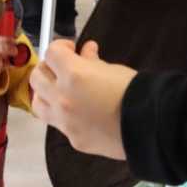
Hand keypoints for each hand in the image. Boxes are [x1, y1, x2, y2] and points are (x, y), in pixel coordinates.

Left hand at [30, 40, 134, 159]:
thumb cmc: (134, 92)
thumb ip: (92, 61)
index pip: (51, 53)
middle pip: (36, 76)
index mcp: (73, 75)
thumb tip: (86, 52)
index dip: (61, 47)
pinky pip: (58, 123)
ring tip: (61, 90)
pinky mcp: (73, 139)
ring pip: (37, 103)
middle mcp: (62, 98)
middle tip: (62, 68)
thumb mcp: (112, 69)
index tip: (71, 49)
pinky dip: (63, 114)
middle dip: (48, 68)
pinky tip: (79, 112)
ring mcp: (65, 122)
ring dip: (46, 93)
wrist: (149, 126)